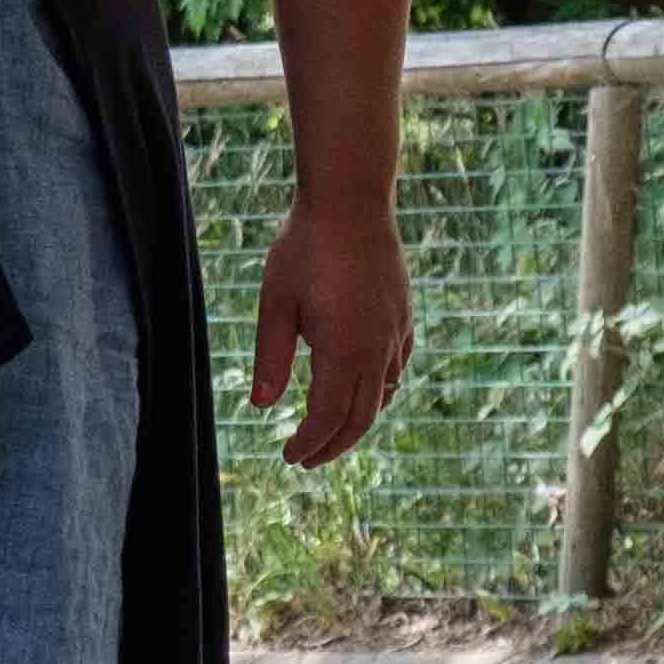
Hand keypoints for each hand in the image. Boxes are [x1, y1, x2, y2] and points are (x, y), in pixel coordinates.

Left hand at [247, 199, 412, 467]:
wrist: (353, 203)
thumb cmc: (305, 248)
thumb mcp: (275, 302)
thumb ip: (271, 357)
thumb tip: (260, 405)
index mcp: (344, 350)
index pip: (327, 416)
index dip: (309, 443)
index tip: (289, 457)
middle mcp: (377, 349)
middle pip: (360, 417)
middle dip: (332, 445)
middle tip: (306, 460)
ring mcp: (396, 333)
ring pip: (382, 396)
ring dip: (356, 421)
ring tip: (328, 432)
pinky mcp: (403, 318)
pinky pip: (396, 369)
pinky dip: (379, 392)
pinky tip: (362, 392)